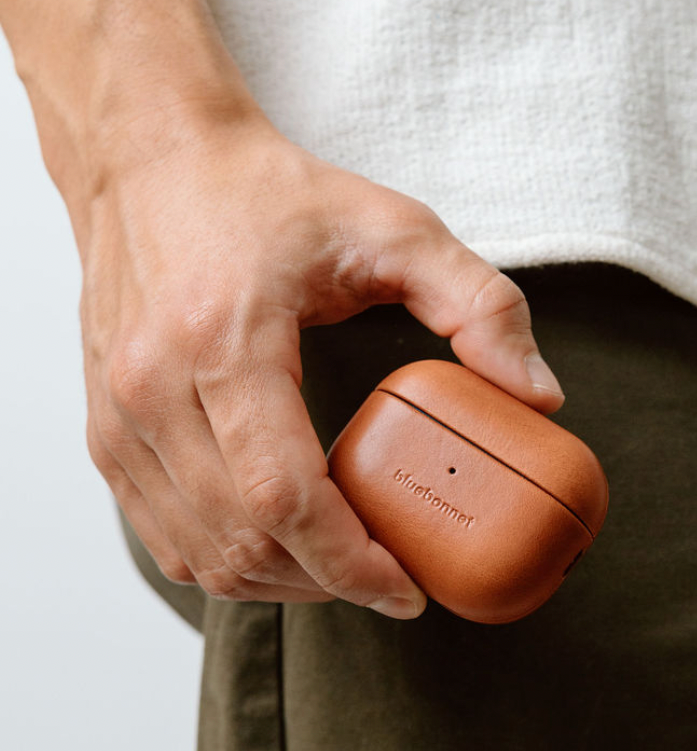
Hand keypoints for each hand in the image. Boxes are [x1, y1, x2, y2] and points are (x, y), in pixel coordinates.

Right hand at [76, 105, 564, 616]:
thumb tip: (539, 393)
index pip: (284, 497)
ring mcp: (116, 415)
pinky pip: (161, 535)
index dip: (351, 563)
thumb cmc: (267, 195)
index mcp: (222, 341)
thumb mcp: (397, 229)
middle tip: (391, 581)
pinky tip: (280, 550)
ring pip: (199, 553)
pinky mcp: (104, 429)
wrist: (153, 162)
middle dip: (327, 584)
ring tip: (344, 571)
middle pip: (243, 540)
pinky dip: (225, 562)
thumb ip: (481, 304)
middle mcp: (151, 388)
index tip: (406, 588)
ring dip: (279, 584)